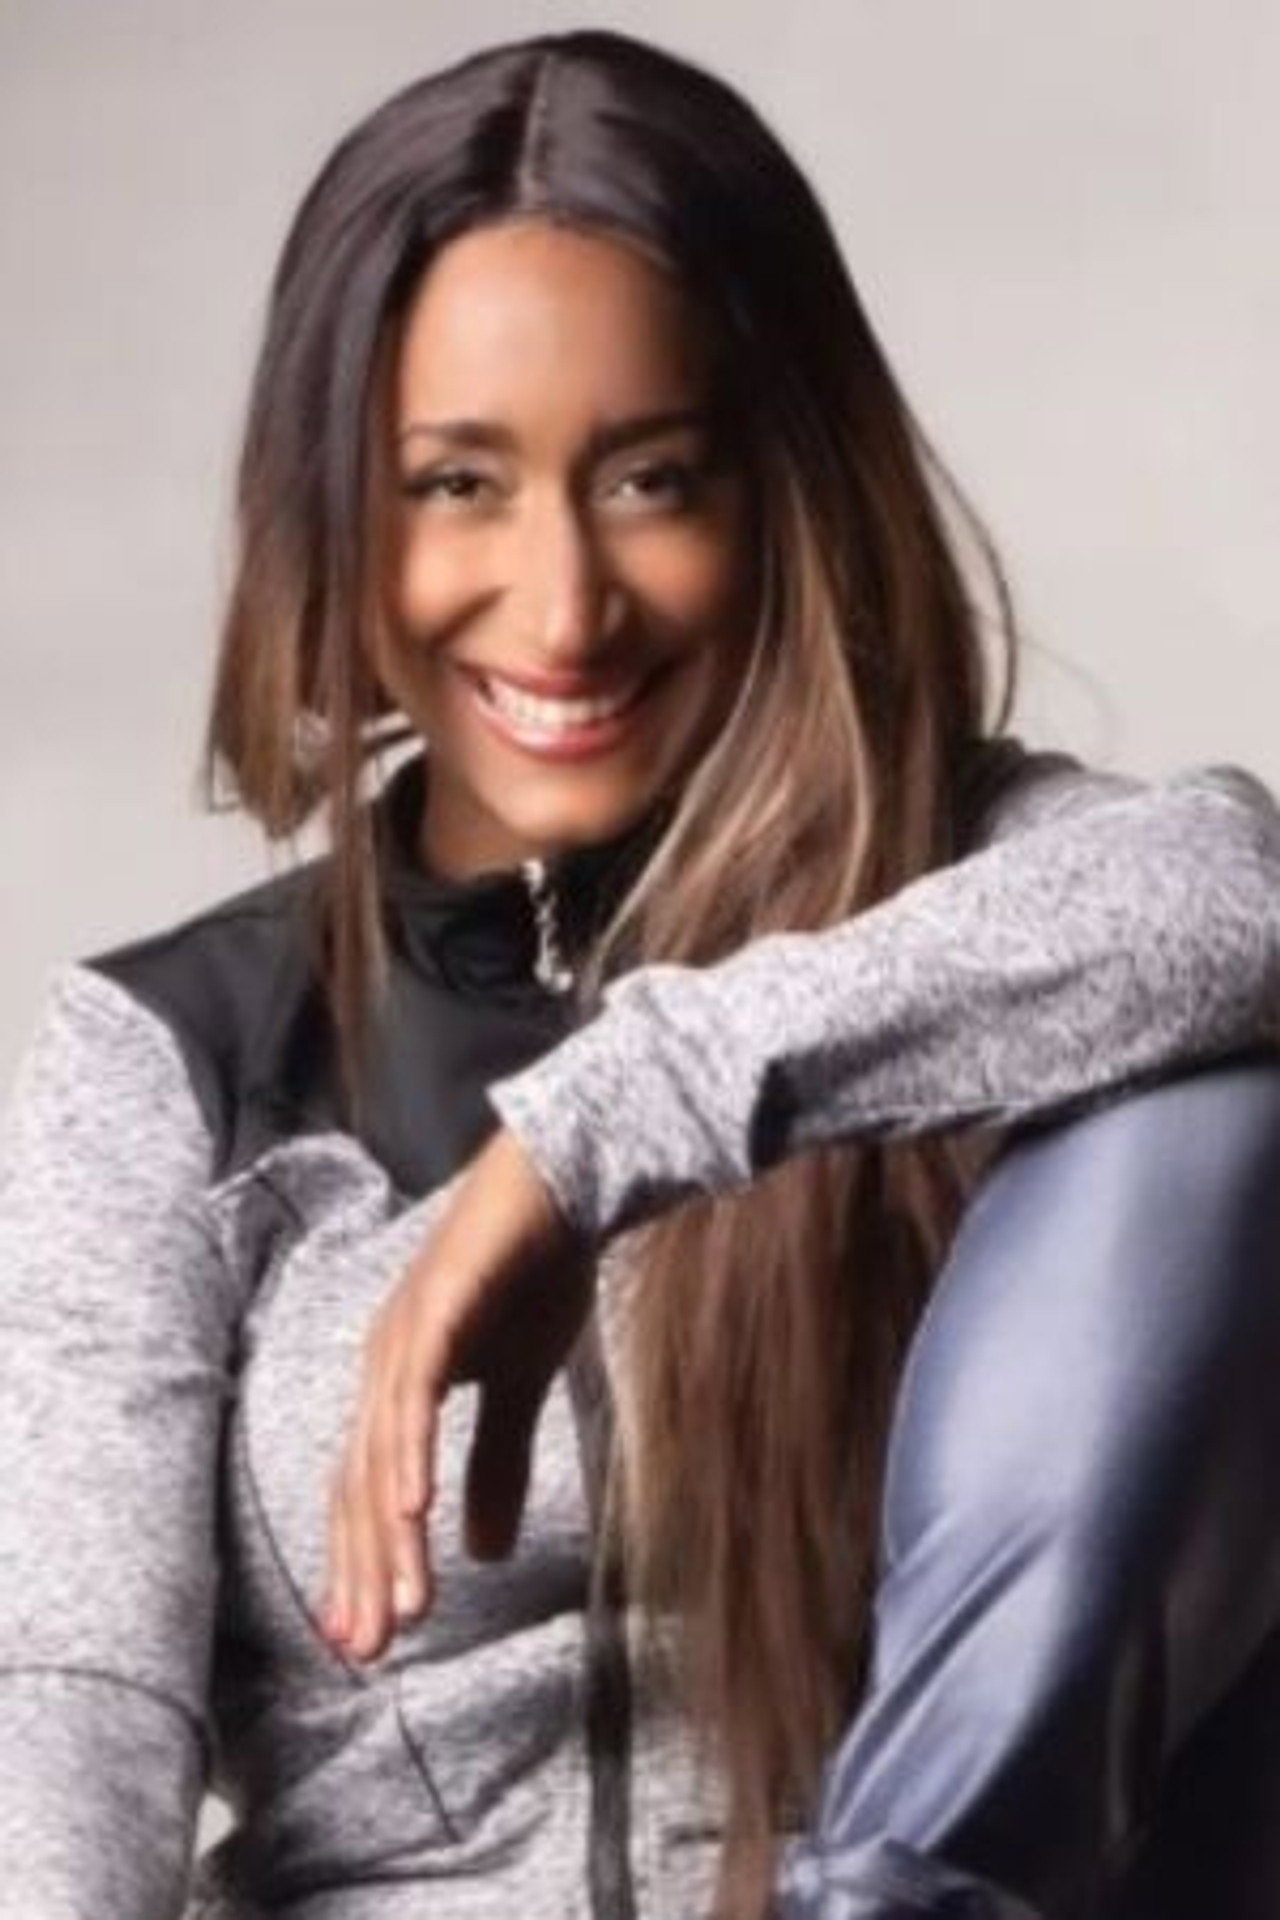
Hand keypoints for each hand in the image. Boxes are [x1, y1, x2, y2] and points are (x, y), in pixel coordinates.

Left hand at [321, 1124, 594, 1662]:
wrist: (564, 1180)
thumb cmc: (535, 1273)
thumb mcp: (520, 1386)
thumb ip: (497, 1464)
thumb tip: (479, 1550)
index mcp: (399, 1382)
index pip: (368, 1491)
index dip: (365, 1564)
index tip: (368, 1640)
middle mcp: (385, 1362)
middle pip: (361, 1485)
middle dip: (365, 1571)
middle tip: (371, 1649)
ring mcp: (404, 1332)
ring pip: (385, 1452)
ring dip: (390, 1535)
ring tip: (403, 1606)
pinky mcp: (435, 1307)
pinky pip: (417, 1392)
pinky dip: (411, 1452)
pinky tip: (415, 1509)